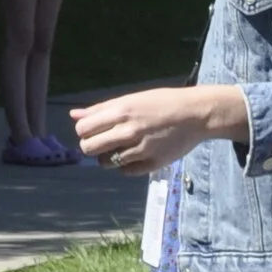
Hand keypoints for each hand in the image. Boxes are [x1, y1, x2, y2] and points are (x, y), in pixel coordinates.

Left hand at [71, 85, 241, 172]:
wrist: (196, 114)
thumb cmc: (162, 103)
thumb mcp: (131, 99)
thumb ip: (101, 109)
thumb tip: (74, 115)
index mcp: (121, 111)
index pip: (83, 129)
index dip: (84, 132)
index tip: (94, 131)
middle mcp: (128, 131)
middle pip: (90, 148)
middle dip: (92, 147)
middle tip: (103, 143)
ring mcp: (141, 149)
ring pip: (106, 162)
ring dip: (108, 157)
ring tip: (121, 149)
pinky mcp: (153, 163)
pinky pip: (126, 171)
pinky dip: (126, 166)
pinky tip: (135, 156)